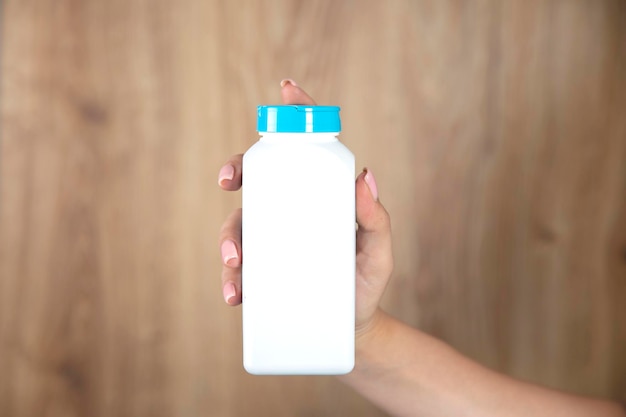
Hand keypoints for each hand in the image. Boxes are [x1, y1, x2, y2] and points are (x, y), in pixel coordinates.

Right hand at [217, 79, 393, 336]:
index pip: (305, 149)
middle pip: (258, 176)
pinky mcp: (260, 269)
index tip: (286, 89)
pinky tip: (236, 293)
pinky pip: (236, 265)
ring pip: (238, 222)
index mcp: (317, 196)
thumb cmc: (365, 281)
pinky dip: (231, 277)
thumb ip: (377, 219)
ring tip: (236, 263)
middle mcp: (289, 210)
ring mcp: (271, 238)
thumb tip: (366, 175)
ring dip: (228, 237)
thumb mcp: (379, 251)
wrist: (351, 327)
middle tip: (230, 180)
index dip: (295, 116)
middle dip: (237, 168)